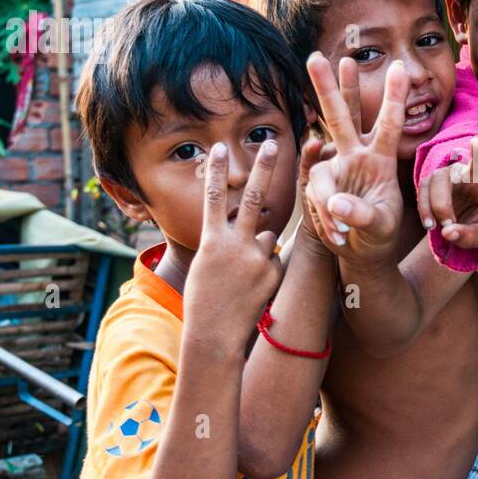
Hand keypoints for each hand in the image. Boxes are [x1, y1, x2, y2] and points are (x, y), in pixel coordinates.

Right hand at [186, 139, 284, 342]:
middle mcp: (235, 245)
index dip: (215, 171)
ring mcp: (256, 258)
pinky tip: (254, 289)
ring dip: (260, 249)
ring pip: (268, 237)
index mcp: (211, 240)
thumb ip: (228, 242)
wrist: (214, 335)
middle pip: (251, 197)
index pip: (213, 197)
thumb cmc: (204, 300)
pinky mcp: (272, 272)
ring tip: (243, 277)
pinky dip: (266, 270)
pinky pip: (274, 261)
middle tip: (270, 143)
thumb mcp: (206, 264)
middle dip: (261, 168)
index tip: (218, 147)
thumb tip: (259, 230)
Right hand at [304, 54, 408, 263]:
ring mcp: (333, 168)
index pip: (388, 125)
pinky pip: (313, 188)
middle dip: (330, 88)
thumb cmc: (378, 233)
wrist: (359, 250)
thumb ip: (363, 215)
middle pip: (340, 117)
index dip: (393, 97)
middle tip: (315, 56)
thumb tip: (336, 202)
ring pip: (319, 152)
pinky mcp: (317, 185)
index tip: (399, 67)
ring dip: (319, 173)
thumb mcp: (380, 227)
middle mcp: (355, 156)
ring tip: (340, 220)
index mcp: (381, 160)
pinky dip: (325, 212)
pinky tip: (337, 231)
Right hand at [417, 135, 477, 247]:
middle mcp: (477, 177)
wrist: (458, 223)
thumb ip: (468, 237)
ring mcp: (455, 175)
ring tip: (445, 226)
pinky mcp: (435, 181)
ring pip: (441, 177)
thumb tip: (447, 232)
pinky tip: (430, 225)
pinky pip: (425, 187)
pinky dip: (425, 207)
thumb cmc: (476, 226)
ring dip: (440, 202)